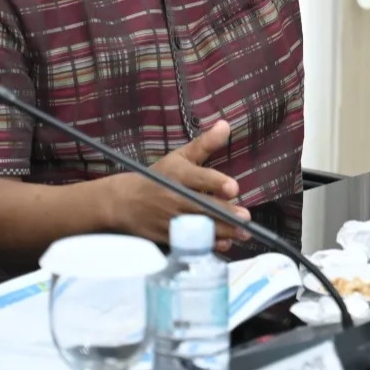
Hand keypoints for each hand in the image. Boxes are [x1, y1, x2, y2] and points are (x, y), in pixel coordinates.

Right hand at [106, 120, 251, 251]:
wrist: (124, 202)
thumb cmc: (158, 177)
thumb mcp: (180, 157)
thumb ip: (205, 144)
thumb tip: (225, 125)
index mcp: (177, 174)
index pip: (199, 178)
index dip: (216, 183)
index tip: (233, 188)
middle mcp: (174, 197)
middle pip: (201, 206)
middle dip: (224, 213)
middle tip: (245, 216)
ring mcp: (169, 219)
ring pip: (198, 227)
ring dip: (221, 231)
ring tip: (242, 232)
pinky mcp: (166, 236)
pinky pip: (189, 243)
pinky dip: (206, 244)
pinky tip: (224, 243)